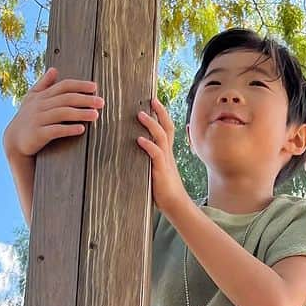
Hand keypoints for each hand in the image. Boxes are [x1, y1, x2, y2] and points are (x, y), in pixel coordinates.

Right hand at [3, 68, 104, 158]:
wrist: (14, 140)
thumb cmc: (27, 118)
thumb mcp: (32, 99)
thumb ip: (44, 84)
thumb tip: (54, 69)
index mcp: (42, 96)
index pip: (63, 86)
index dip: (79, 85)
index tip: (95, 87)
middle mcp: (40, 105)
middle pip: (66, 99)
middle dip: (85, 100)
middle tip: (101, 102)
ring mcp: (38, 119)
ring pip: (62, 113)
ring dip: (80, 113)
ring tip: (95, 115)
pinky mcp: (38, 134)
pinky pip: (55, 130)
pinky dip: (68, 129)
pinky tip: (81, 129)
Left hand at [137, 99, 190, 215]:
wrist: (176, 206)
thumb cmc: (163, 190)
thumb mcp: (153, 171)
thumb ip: (145, 160)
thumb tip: (129, 151)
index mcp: (166, 153)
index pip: (166, 128)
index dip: (162, 114)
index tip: (154, 101)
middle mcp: (167, 154)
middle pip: (167, 127)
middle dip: (160, 112)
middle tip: (151, 99)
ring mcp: (165, 161)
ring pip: (161, 137)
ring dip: (151, 124)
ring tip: (140, 114)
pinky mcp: (161, 171)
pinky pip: (156, 154)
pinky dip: (148, 145)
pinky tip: (139, 139)